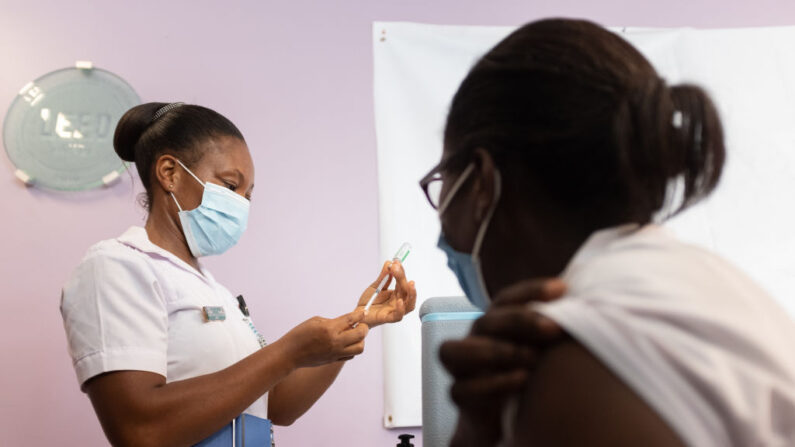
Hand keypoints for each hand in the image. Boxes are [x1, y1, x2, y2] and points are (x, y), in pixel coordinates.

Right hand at [282, 310, 368, 367]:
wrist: (290, 354)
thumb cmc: (299, 334)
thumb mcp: (315, 321)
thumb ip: (333, 321)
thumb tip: (347, 322)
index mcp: (329, 328)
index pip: (352, 319)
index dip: (360, 315)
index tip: (363, 313)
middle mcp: (335, 341)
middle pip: (361, 334)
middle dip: (364, 327)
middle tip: (360, 324)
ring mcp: (336, 353)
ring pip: (360, 347)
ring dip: (360, 340)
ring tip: (353, 335)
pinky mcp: (334, 360)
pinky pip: (351, 355)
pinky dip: (352, 348)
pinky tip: (345, 343)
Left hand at [355, 260, 416, 327]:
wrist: (357, 313)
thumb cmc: (368, 302)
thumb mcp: (375, 286)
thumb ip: (383, 276)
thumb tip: (389, 262)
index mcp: (396, 294)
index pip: (402, 282)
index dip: (401, 272)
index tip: (396, 262)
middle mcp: (398, 302)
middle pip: (406, 291)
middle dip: (403, 278)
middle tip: (396, 267)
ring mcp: (394, 310)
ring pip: (409, 304)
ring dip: (412, 294)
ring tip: (410, 283)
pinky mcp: (388, 318)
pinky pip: (398, 316)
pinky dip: (400, 309)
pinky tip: (399, 301)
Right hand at [440, 278, 565, 446]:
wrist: (501, 415)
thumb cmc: (524, 371)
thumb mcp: (539, 347)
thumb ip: (552, 326)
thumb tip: (586, 299)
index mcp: (494, 323)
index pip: (506, 299)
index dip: (531, 290)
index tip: (562, 289)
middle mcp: (473, 340)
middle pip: (485, 322)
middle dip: (519, 321)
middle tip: (554, 326)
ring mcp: (461, 368)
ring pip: (456, 351)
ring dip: (496, 351)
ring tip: (533, 358)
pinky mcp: (460, 396)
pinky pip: (464, 389)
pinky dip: (494, 383)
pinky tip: (522, 379)